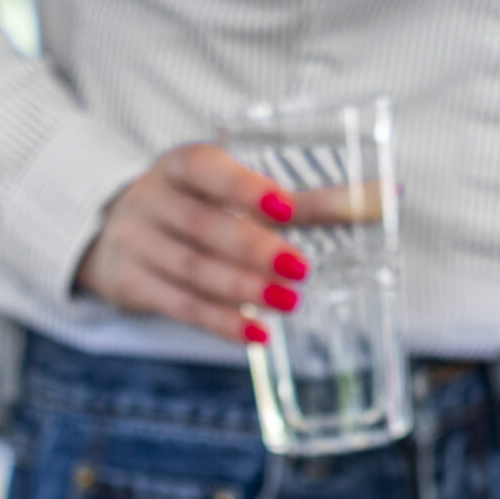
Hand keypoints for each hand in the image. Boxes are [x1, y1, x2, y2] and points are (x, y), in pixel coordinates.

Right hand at [76, 143, 308, 341]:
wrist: (112, 236)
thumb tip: (387, 197)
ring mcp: (135, 242)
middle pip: (202, 226)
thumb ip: (307, 202)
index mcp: (180, 165)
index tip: (287, 207)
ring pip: (191, 269)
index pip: (206, 169)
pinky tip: (257, 333)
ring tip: (288, 303)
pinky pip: (180, 306)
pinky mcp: (130, 284)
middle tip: (300, 269)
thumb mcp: (236, 195)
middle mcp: (151, 199)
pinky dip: (221, 322)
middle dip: (253, 249)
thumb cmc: (196, 208)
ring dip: (243, 288)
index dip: (244, 187)